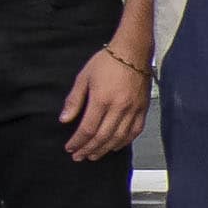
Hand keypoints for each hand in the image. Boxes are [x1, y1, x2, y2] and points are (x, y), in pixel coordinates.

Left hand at [60, 37, 147, 158]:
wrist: (133, 51)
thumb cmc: (108, 61)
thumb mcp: (84, 77)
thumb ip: (74, 100)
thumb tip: (65, 119)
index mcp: (102, 99)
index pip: (87, 128)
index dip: (77, 141)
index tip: (70, 147)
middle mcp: (118, 107)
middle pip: (102, 137)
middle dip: (88, 149)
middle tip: (79, 156)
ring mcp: (132, 109)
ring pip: (118, 138)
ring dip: (104, 149)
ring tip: (94, 155)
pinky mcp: (142, 109)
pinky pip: (134, 131)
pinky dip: (124, 142)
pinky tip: (115, 146)